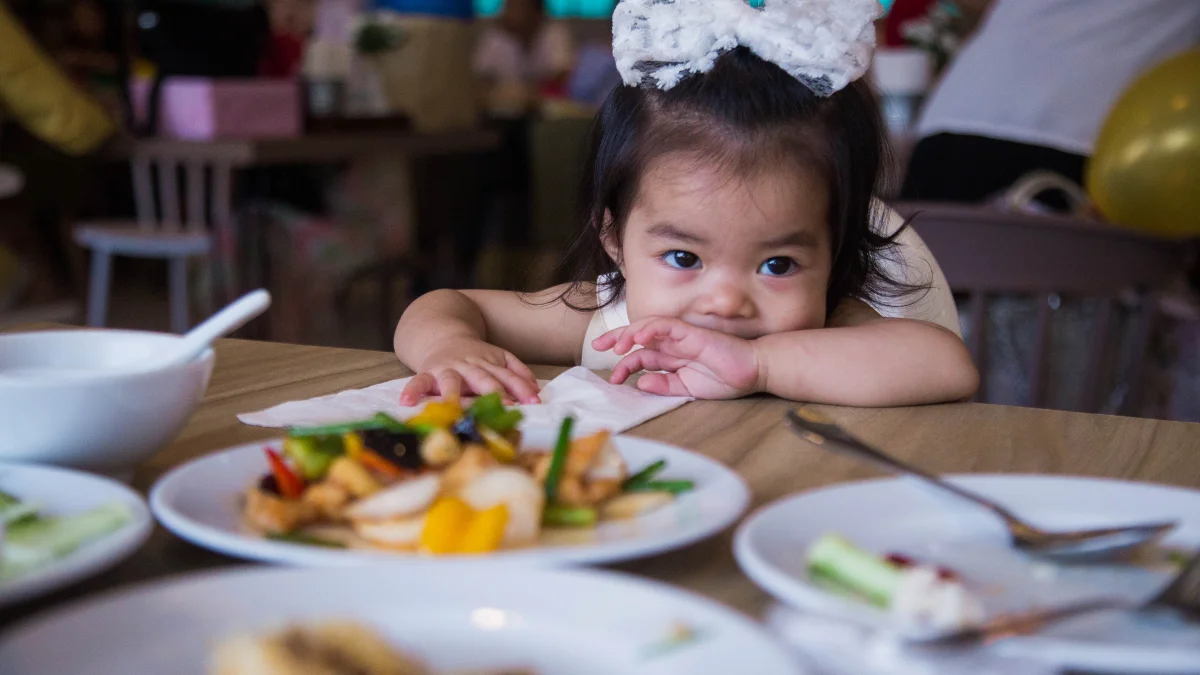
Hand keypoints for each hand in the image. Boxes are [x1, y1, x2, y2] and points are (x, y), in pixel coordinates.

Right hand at [400, 337, 540, 405]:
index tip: (532, 403)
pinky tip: (406, 402)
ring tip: (453, 405)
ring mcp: (447, 369)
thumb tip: (536, 393)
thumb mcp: (500, 358)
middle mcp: (469, 366)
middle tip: (502, 406)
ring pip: (451, 380)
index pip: (508, 376)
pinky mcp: (427, 373)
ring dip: (453, 393)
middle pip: (483, 379)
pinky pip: (418, 381)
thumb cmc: (474, 355)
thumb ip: (518, 373)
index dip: (520, 388)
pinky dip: (412, 390)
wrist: (442, 334)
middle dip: (492, 391)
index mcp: (489, 363)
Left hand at [592, 317, 761, 398]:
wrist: (752, 371)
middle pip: (637, 336)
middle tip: (597, 347)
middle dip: (616, 339)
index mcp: (670, 358)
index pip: (641, 355)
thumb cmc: (724, 379)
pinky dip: (651, 328)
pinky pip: (666, 325)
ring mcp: (680, 336)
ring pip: (647, 326)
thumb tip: (641, 383)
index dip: (624, 363)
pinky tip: (639, 338)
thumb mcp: (688, 389)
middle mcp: (672, 344)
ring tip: (616, 346)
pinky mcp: (691, 332)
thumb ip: (665, 386)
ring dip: (629, 333)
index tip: (612, 378)